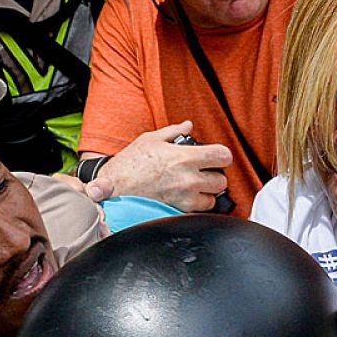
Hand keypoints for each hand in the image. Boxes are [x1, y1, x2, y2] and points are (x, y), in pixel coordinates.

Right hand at [95, 121, 231, 211]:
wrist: (114, 187)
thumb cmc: (130, 163)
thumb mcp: (150, 139)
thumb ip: (174, 132)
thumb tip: (188, 125)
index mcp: (184, 157)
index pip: (222, 156)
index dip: (222, 156)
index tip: (216, 157)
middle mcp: (188, 179)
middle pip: (222, 180)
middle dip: (215, 176)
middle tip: (204, 173)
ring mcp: (184, 197)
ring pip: (213, 198)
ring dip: (207, 193)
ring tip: (195, 186)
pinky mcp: (178, 210)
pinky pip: (199, 210)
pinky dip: (197, 205)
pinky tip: (187, 197)